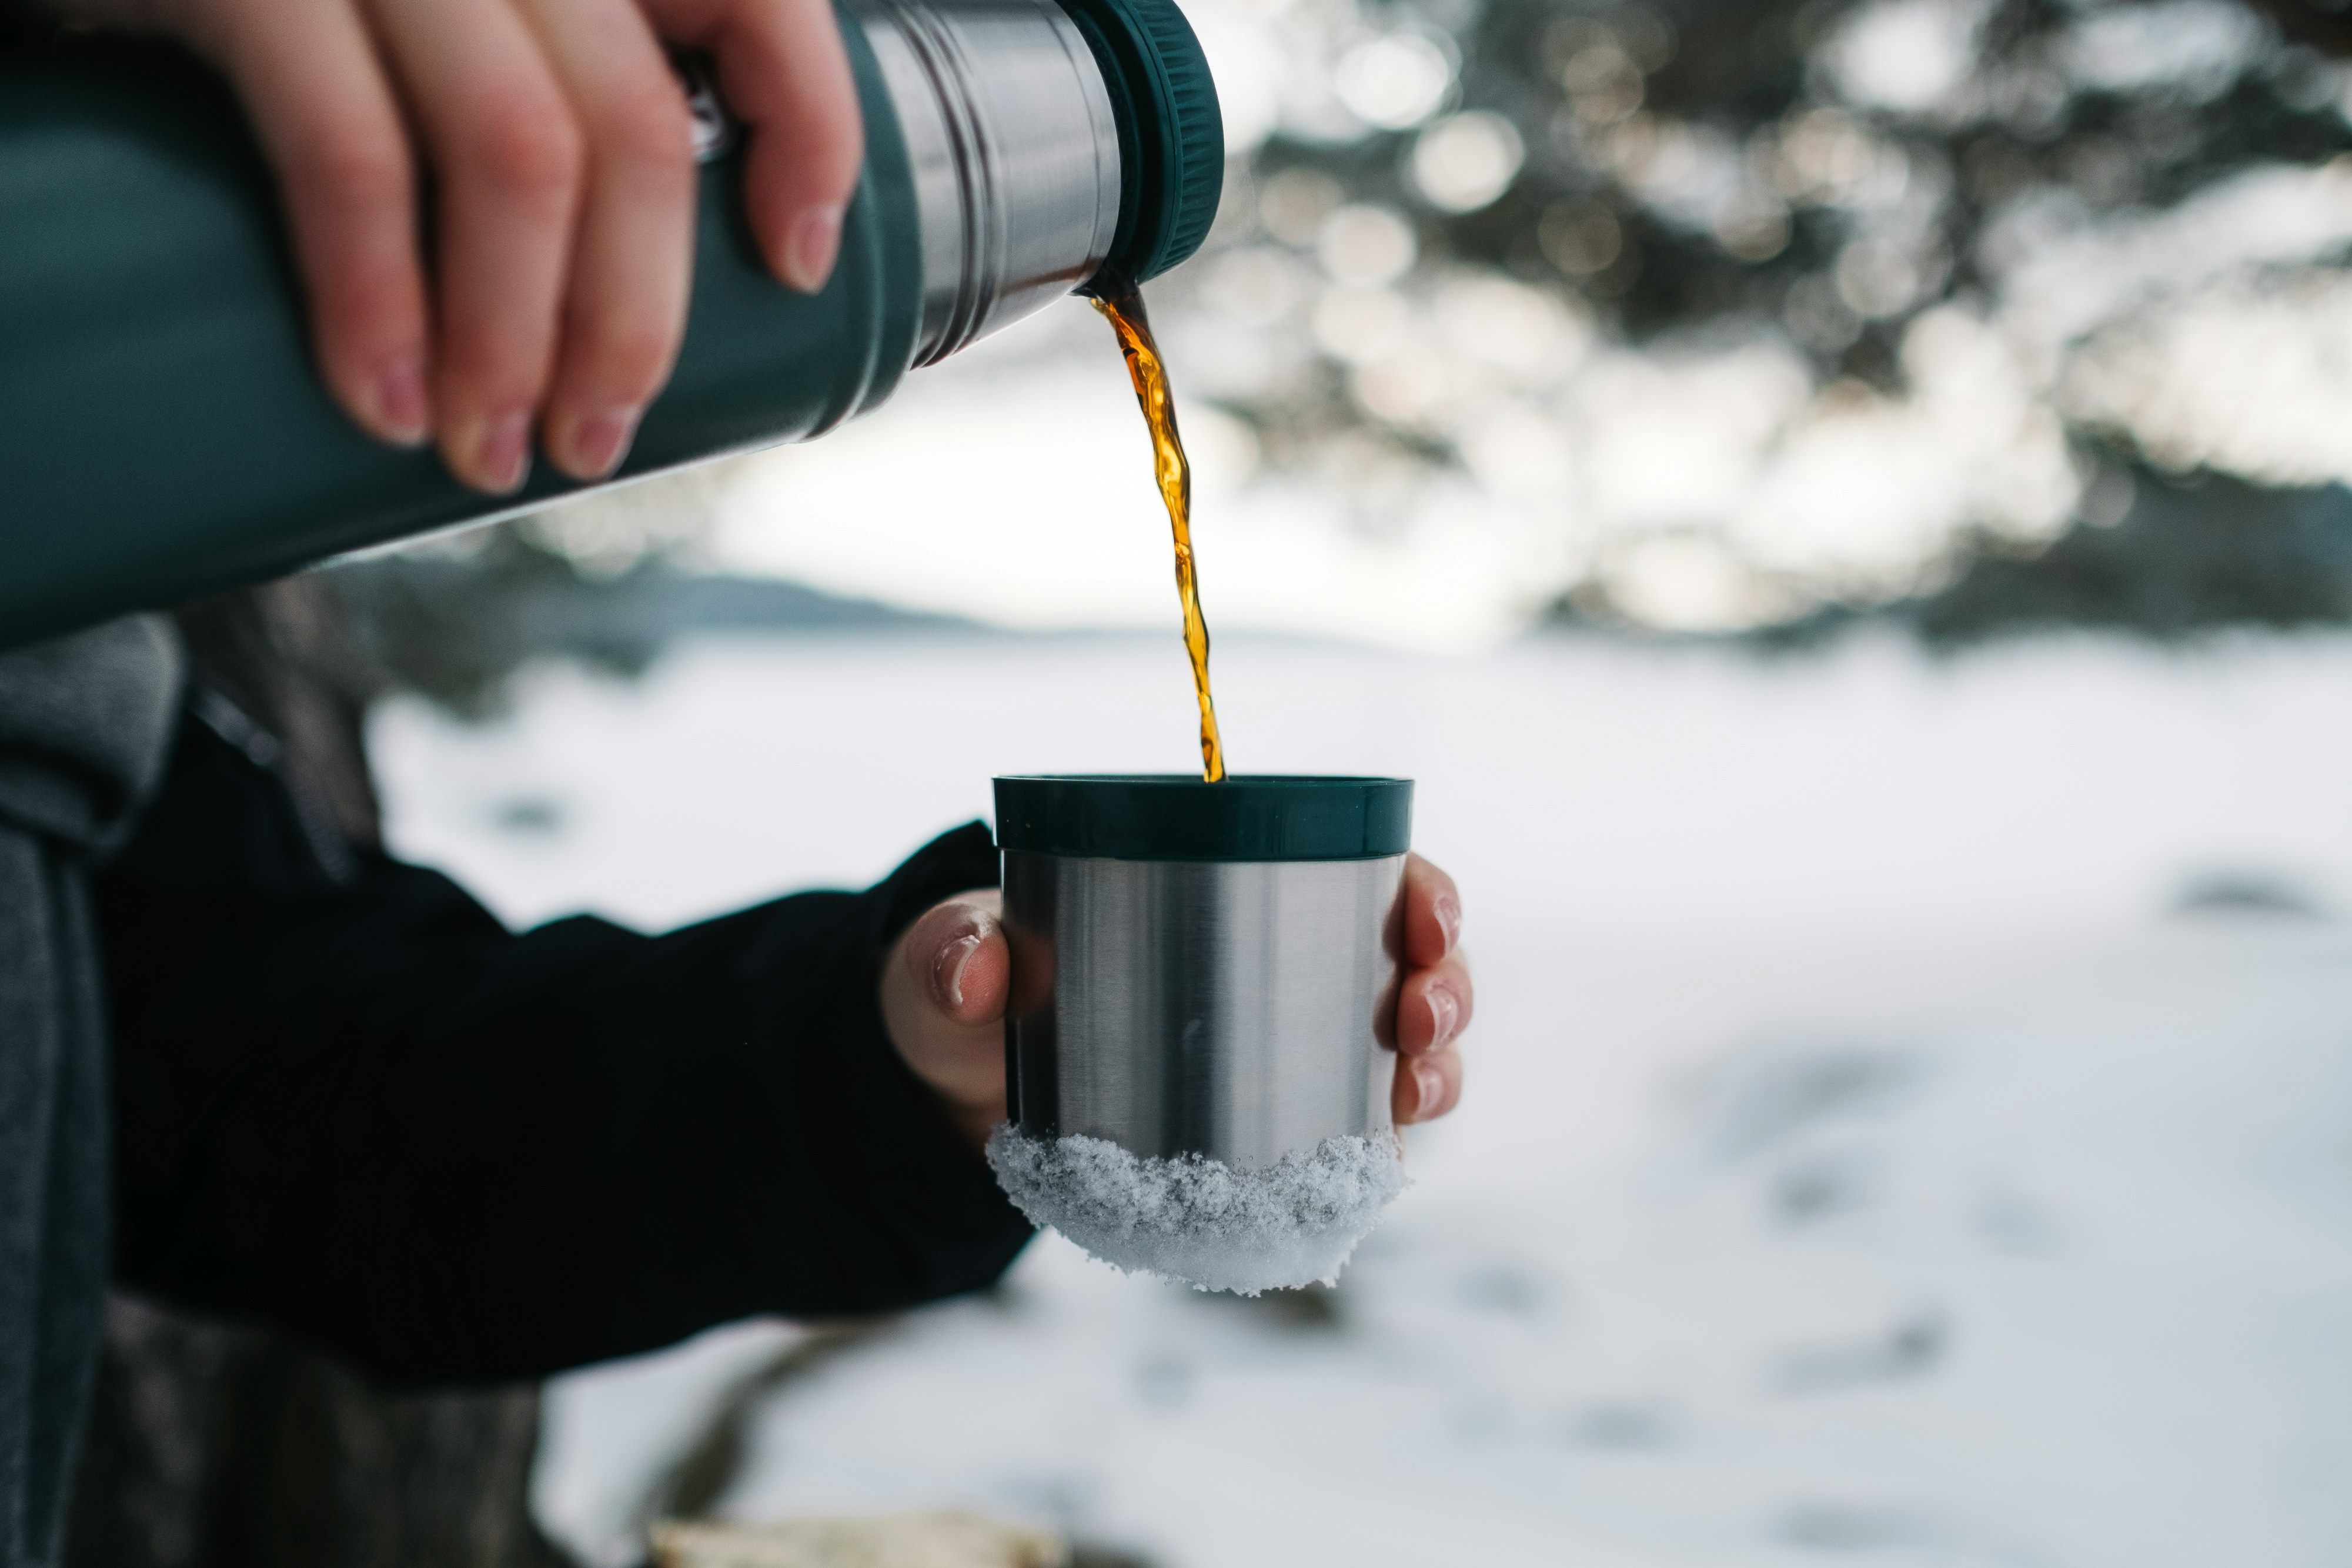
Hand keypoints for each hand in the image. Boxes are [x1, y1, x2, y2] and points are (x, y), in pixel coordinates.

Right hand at [56, 0, 861, 489]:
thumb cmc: (261, 2)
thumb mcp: (427, 20)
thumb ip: (534, 80)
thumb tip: (618, 292)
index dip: (809, 132)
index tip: (797, 265)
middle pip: (634, 127)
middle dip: (633, 318)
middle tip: (595, 437)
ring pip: (519, 154)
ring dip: (517, 340)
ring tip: (490, 453)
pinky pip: (349, 155)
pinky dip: (380, 301)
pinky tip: (383, 400)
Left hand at [879, 855, 1472, 1151]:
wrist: (950, 1096)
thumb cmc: (964, 997)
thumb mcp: (947, 967)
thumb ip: (949, 955)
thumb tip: (976, 968)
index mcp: (1224, 890)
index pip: (1359, 870)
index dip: (1420, 889)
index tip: (1424, 913)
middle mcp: (1277, 966)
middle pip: (1406, 963)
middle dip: (1445, 984)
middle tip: (1420, 1014)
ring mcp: (1280, 1053)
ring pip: (1398, 1053)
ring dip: (1433, 1069)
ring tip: (1416, 1092)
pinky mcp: (1265, 1133)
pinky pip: (1353, 1137)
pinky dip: (1384, 1147)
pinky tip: (1388, 1162)